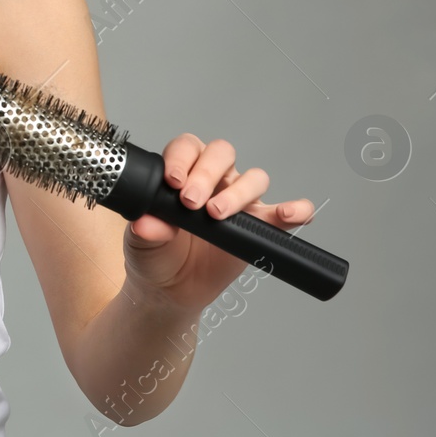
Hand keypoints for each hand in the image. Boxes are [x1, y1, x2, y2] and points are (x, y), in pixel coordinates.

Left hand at [120, 132, 314, 314]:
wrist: (170, 288)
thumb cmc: (155, 253)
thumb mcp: (141, 240)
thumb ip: (146, 228)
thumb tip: (147, 223)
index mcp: (183, 172)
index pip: (187, 148)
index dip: (181, 159)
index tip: (173, 181)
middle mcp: (214, 179)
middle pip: (222, 154)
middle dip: (207, 173)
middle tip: (191, 201)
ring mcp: (239, 201)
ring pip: (253, 178)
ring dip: (238, 192)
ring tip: (218, 215)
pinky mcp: (259, 227)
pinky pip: (283, 213)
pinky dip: (294, 209)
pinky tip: (289, 214)